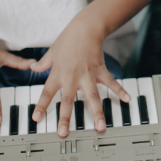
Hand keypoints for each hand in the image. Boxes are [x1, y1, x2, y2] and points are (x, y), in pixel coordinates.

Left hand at [30, 18, 128, 136]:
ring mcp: (88, 75)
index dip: (41, 107)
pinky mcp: (100, 71)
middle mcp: (72, 77)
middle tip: (63, 133)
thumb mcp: (52, 51)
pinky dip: (120, 91)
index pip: (46, 93)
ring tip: (99, 126)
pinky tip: (127, 100)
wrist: (86, 27)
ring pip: (92, 97)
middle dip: (65, 118)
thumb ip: (43, 63)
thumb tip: (32, 67)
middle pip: (68, 101)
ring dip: (96, 112)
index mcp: (58, 74)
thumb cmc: (68, 38)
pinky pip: (111, 83)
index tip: (37, 120)